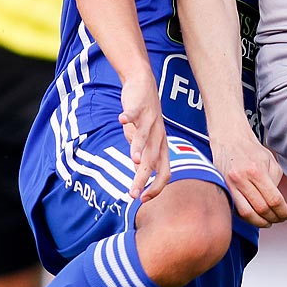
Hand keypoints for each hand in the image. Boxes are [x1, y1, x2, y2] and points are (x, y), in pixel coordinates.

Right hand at [118, 71, 170, 202]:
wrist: (143, 85)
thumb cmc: (144, 118)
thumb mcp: (145, 141)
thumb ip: (144, 157)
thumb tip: (140, 174)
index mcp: (161, 147)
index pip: (164, 172)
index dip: (156, 187)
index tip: (143, 200)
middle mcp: (158, 136)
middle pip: (152, 161)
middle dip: (143, 178)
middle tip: (133, 194)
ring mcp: (150, 121)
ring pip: (146, 138)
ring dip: (139, 148)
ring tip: (133, 159)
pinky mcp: (140, 106)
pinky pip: (135, 112)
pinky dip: (129, 115)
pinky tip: (122, 119)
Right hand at [214, 125, 286, 227]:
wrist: (229, 138)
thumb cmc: (251, 149)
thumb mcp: (270, 161)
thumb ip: (275, 181)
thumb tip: (277, 203)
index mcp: (257, 170)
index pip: (274, 199)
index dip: (283, 212)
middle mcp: (242, 178)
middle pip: (261, 209)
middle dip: (274, 218)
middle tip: (280, 219)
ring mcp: (230, 184)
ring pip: (247, 214)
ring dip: (260, 222)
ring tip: (268, 222)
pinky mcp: (223, 188)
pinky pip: (235, 209)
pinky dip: (247, 217)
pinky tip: (255, 216)